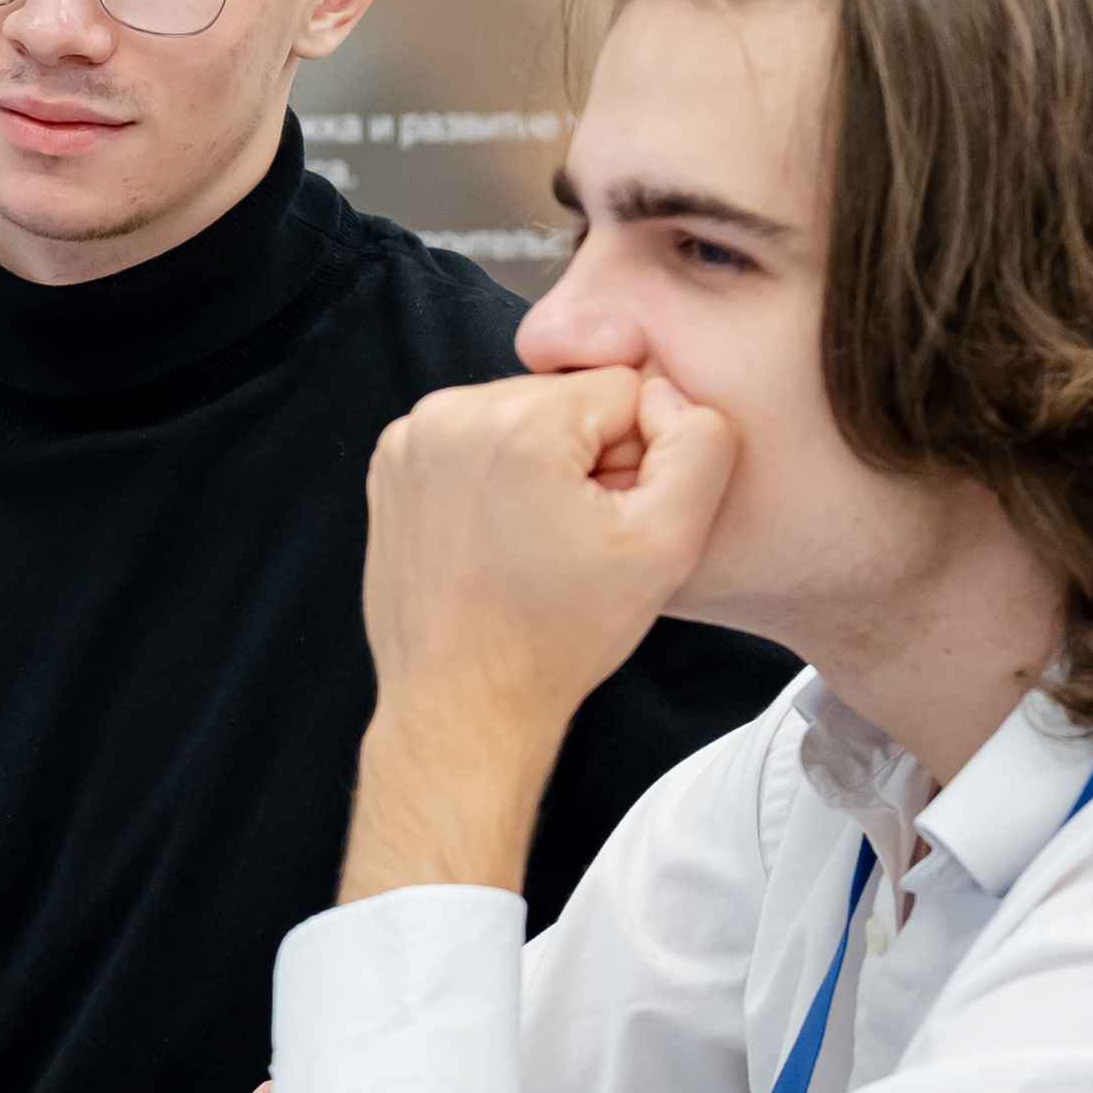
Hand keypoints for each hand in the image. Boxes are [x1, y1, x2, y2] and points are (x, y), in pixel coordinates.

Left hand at [344, 370, 735, 897]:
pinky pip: (474, 440)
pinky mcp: (392, 465)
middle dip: (584, 459)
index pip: (625, 388)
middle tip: (571, 541)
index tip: (608, 523)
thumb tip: (674, 397)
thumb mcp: (667, 544)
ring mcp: (410, 438)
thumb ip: (700, 446)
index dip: (636, 458)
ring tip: (533, 544)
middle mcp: (449, 412)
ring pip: (523, 417)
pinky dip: (495, 477)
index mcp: (517, 421)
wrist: (464, 704)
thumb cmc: (557, 638)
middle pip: (567, 399)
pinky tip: (498, 539)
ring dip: (540, 467)